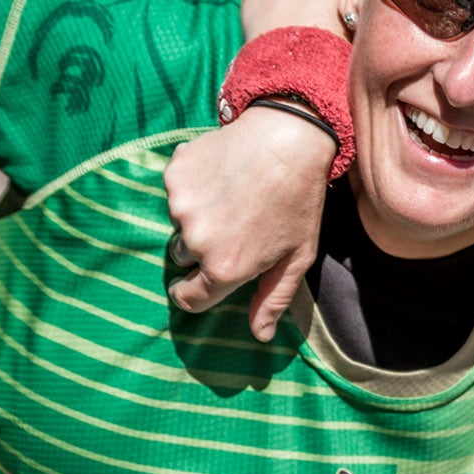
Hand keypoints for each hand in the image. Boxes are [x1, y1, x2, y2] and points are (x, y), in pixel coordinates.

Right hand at [164, 104, 334, 339]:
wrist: (288, 138)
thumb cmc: (299, 201)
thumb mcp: (297, 256)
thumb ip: (273, 299)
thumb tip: (259, 336)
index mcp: (225, 268)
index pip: (188, 300)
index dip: (193, 293)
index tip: (197, 285)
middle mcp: (196, 241)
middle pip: (183, 257)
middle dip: (202, 247)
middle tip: (235, 222)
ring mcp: (181, 206)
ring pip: (178, 221)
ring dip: (197, 213)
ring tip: (232, 193)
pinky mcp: (173, 175)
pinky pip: (175, 189)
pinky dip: (192, 184)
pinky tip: (222, 173)